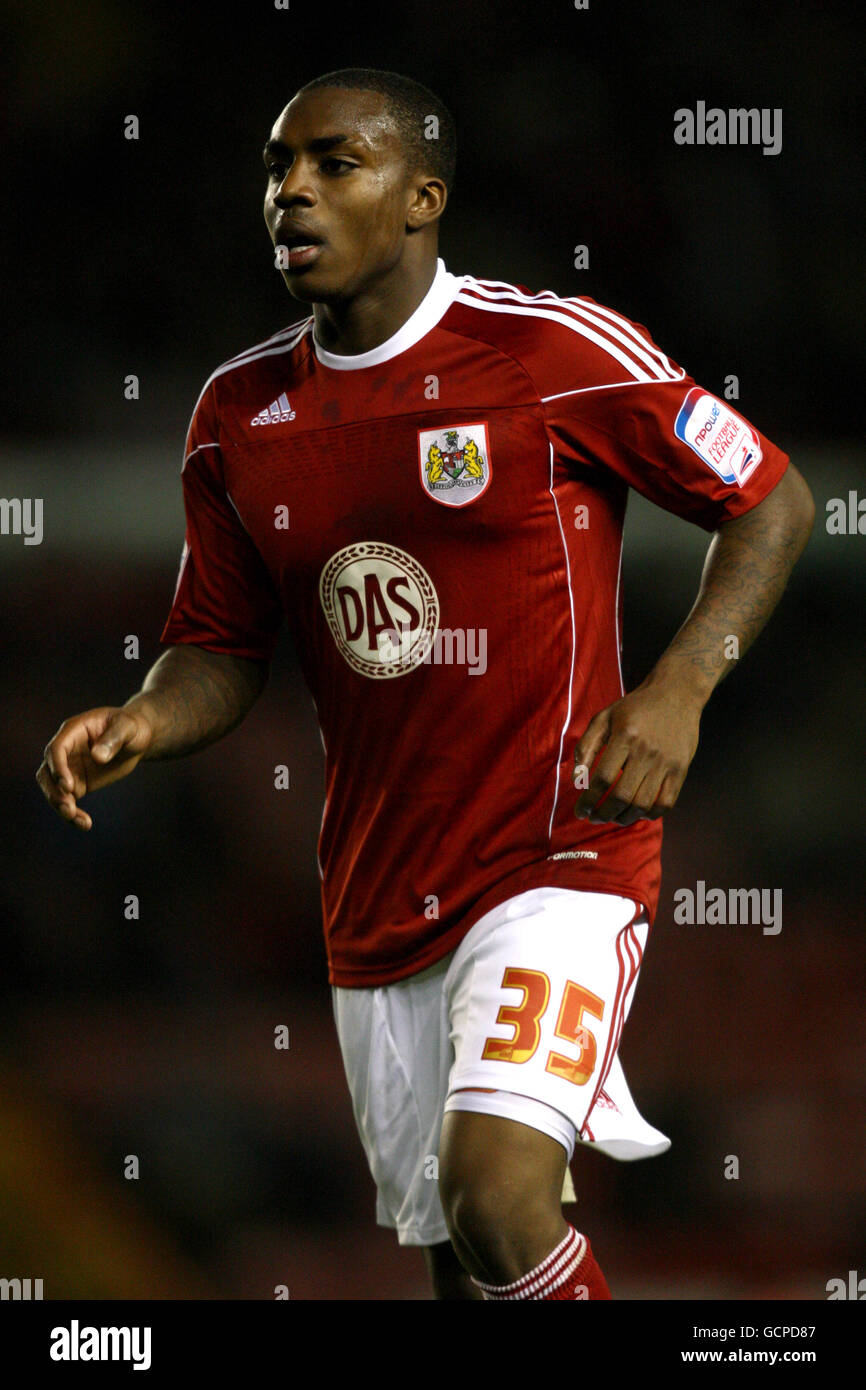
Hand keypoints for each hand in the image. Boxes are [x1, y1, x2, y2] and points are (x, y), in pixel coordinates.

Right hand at [36, 705, 154, 829]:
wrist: (136, 738)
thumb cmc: (131, 726)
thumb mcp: (127, 727)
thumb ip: (113, 739)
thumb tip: (97, 757)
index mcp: (73, 731)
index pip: (56, 749)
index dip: (58, 768)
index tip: (68, 787)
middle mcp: (66, 750)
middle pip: (47, 772)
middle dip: (54, 792)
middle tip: (69, 809)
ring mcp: (69, 768)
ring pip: (52, 789)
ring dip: (60, 806)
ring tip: (79, 821)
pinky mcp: (76, 783)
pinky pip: (67, 800)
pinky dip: (73, 814)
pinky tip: (85, 824)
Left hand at [573, 682, 701, 825]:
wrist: (676, 694)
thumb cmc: (635, 708)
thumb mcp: (604, 717)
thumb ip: (586, 746)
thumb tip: (576, 780)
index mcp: (625, 736)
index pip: (602, 778)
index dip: (588, 800)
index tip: (580, 811)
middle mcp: (646, 751)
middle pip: (622, 796)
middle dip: (603, 813)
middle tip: (594, 818)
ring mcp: (666, 762)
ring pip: (643, 804)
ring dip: (624, 818)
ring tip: (613, 817)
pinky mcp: (681, 769)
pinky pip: (666, 803)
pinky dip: (650, 815)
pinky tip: (637, 813)